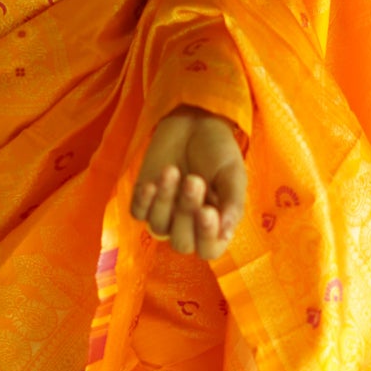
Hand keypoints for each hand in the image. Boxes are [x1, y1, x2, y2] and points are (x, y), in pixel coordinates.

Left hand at [129, 107, 245, 259]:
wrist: (195, 122)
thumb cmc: (219, 151)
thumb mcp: (233, 174)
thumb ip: (232, 203)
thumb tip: (226, 233)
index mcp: (216, 224)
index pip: (209, 249)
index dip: (206, 237)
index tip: (207, 210)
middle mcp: (189, 225)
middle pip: (182, 242)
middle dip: (185, 212)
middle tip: (194, 179)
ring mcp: (165, 214)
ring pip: (158, 227)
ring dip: (165, 200)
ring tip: (172, 170)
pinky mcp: (144, 199)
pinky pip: (138, 213)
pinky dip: (143, 201)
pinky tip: (150, 183)